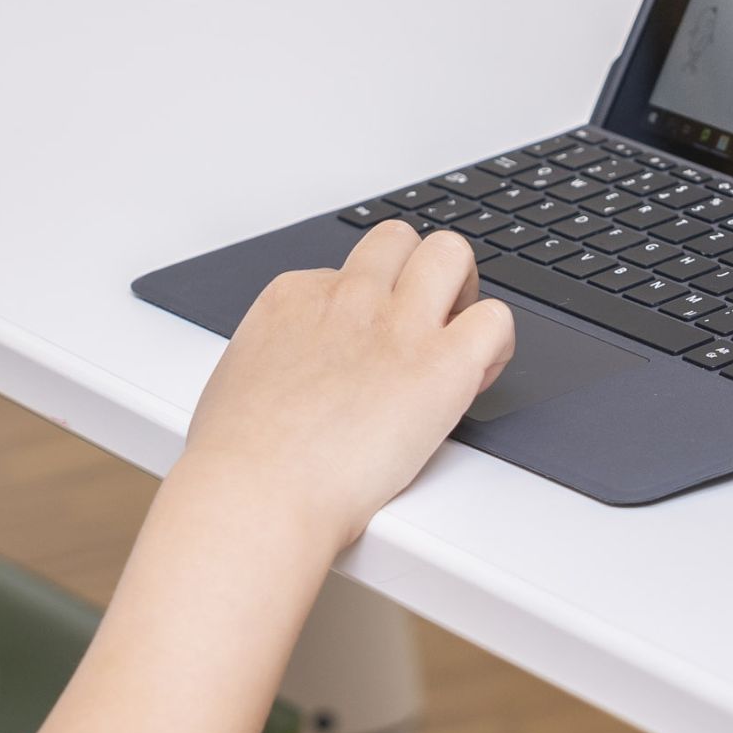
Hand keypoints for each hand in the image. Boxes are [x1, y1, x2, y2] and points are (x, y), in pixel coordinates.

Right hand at [178, 221, 517, 553]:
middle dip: (417, 274)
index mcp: (295, 299)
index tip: (371, 350)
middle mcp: (348, 298)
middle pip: (399, 240)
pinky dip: (496, 345)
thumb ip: (275, 361)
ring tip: (457, 340)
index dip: (368, 309)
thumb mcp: (238, 380)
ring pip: (451, 253)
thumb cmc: (236, 459)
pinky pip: (496, 321)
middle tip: (424, 324)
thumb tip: (287, 376)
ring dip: (462, 291)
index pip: (347, 271)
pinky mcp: (442, 365)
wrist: (255, 492)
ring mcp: (397, 325)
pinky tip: (473, 380)